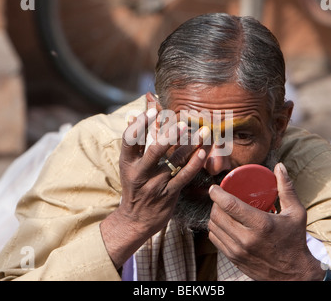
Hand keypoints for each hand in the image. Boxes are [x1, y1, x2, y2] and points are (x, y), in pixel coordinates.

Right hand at [100, 108, 210, 268]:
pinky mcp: (169, 194)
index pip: (130, 140)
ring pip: (174, 162)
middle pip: (154, 151)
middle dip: (169, 136)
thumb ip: (135, 142)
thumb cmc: (134, 186)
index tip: (153, 110)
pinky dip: (194, 164)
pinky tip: (203, 153)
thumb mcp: (129, 165)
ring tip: (202, 132)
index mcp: (127, 163)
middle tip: (182, 123)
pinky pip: (184, 177)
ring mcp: (155, 185)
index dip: (141, 124)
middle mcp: (140, 173)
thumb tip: (133, 115)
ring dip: (190, 146)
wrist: (135, 219)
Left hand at [208, 163, 324, 280]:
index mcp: (261, 225)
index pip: (230, 205)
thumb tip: (279, 166)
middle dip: (215, 203)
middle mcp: (246, 239)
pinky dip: (215, 229)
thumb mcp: (296, 213)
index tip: (214, 187)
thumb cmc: (295, 240)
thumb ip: (286, 188)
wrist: (294, 274)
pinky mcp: (233, 258)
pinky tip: (222, 223)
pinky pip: (215, 239)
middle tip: (220, 197)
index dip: (217, 193)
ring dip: (213, 215)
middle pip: (218, 215)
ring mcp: (238, 250)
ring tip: (220, 209)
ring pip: (213, 227)